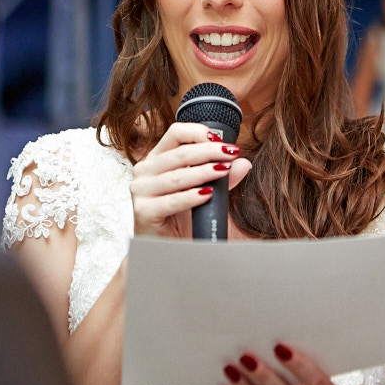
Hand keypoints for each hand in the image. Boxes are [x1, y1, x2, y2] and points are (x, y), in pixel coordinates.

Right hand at [130, 122, 250, 238]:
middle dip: (209, 151)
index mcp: (156, 159)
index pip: (175, 133)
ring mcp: (141, 191)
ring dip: (204, 172)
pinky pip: (172, 201)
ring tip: (224, 170)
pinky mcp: (144, 211)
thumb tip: (243, 163)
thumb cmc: (180, 219)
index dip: (198, 132)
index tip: (221, 140)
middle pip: (179, 152)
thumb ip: (220, 178)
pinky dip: (191, 197)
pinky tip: (207, 195)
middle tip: (231, 153)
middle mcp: (145, 171)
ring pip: (177, 176)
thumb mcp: (203, 193)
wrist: (164, 251)